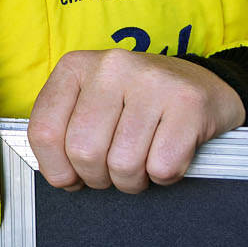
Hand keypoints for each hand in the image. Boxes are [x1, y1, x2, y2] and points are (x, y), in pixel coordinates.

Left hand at [26, 51, 244, 193]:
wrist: (203, 84)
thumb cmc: (137, 103)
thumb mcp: (91, 102)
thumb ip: (65, 131)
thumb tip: (61, 177)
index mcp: (76, 66)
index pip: (44, 131)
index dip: (56, 168)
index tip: (71, 176)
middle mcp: (111, 67)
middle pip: (83, 152)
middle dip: (97, 177)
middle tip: (112, 171)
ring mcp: (151, 81)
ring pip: (122, 165)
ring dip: (132, 180)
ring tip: (141, 163)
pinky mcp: (188, 103)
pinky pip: (162, 167)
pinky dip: (163, 176)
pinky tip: (167, 155)